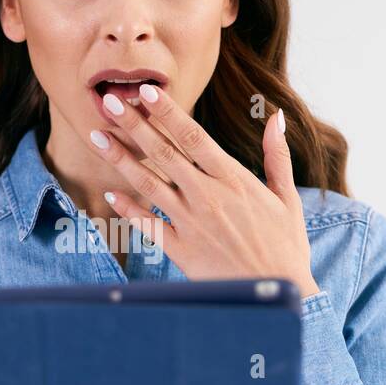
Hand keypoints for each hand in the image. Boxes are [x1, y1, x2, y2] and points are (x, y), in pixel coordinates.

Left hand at [87, 86, 320, 297]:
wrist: (277, 293)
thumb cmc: (285, 247)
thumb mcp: (288, 198)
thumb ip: (278, 156)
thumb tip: (276, 117)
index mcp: (234, 179)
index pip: (194, 136)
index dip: (167, 112)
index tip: (145, 91)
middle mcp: (209, 196)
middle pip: (164, 153)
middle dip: (133, 125)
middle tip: (108, 102)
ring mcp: (192, 223)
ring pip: (149, 184)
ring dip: (120, 159)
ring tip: (97, 137)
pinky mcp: (181, 250)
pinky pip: (148, 226)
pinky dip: (128, 210)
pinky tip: (109, 195)